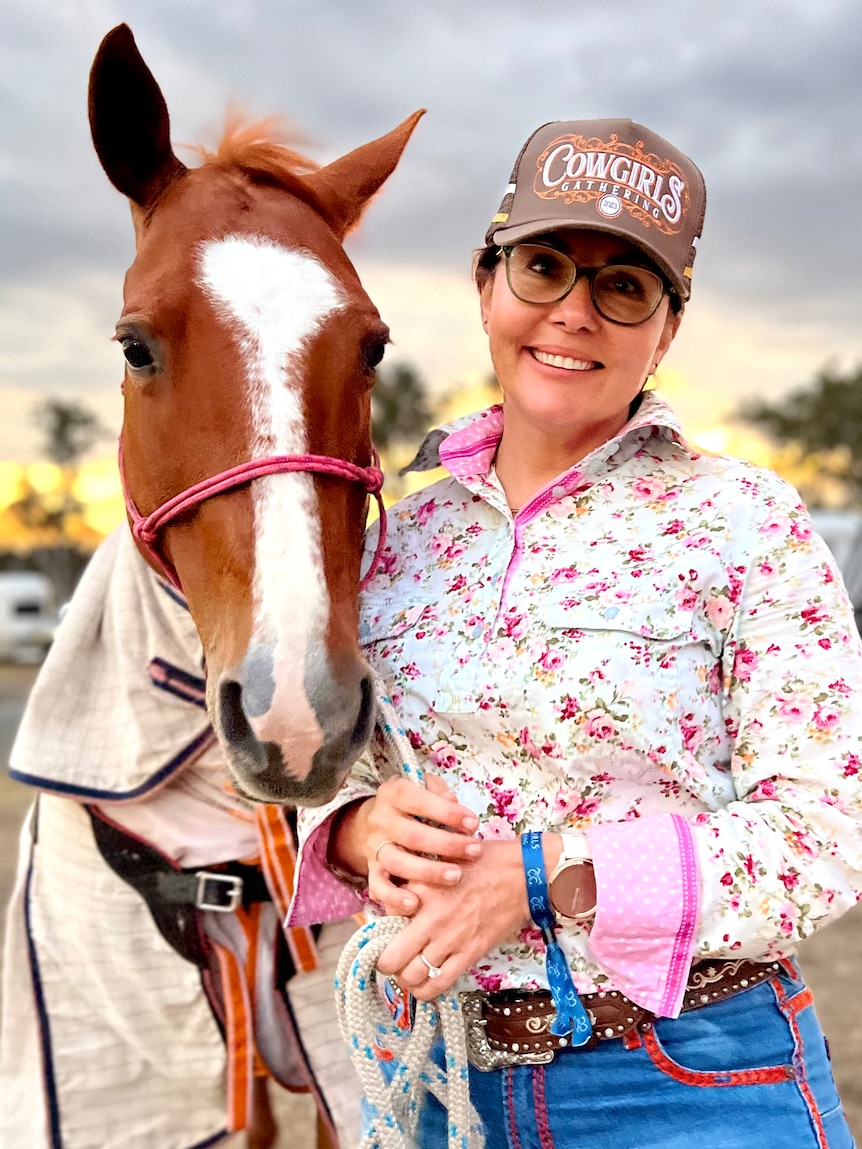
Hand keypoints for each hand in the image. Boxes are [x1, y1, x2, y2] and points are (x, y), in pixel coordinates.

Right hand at [366, 775, 480, 915]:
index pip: (417, 800)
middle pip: (411, 835)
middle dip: (446, 845)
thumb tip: (451, 800)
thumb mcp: (425, 788)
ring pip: (397, 862)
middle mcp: (380, 819)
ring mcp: (374, 846)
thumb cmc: (415, 804)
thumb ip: (438, 792)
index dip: (447, 812)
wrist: (381, 820)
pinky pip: (378, 886)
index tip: (473, 823)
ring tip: (455, 876)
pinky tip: (415, 903)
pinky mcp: (372, 870)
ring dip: (428, 872)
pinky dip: (394, 897)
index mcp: (394, 793)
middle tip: (474, 851)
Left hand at [376, 839, 531, 998]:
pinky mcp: (470, 954)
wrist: (523, 876)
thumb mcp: (445, 858)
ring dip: (405, 978)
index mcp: (423, 888)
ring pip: (413, 977)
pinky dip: (426, 990)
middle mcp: (431, 918)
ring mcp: (451, 939)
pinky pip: (439, 984)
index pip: (386, 913)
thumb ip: (421, 876)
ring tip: (406, 972)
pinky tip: (425, 984)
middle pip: (391, 958)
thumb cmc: (486, 861)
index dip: (383, 921)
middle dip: (386, 963)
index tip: (388, 925)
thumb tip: (402, 892)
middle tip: (389, 959)